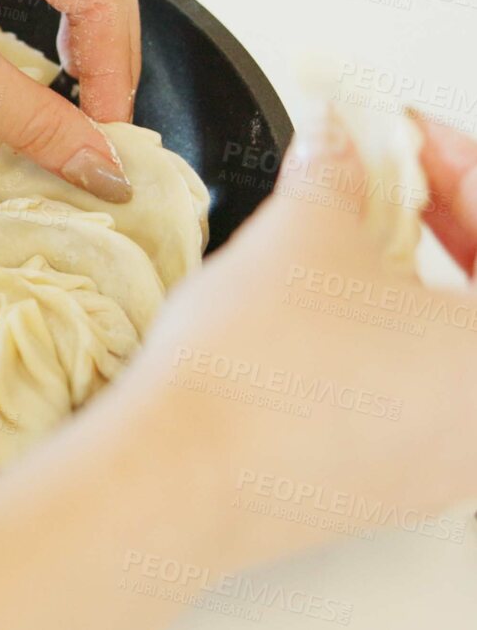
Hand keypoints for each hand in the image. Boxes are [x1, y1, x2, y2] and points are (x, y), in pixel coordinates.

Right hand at [113, 112, 476, 549]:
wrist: (179, 470)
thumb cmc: (259, 370)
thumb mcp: (303, 230)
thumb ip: (336, 174)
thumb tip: (336, 145)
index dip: (455, 163)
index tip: (403, 137)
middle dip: (438, 226)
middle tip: (382, 186)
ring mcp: (443, 468)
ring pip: (444, 355)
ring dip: (405, 290)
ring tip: (340, 249)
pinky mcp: (383, 492)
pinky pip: (403, 403)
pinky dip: (373, 350)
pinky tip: (310, 324)